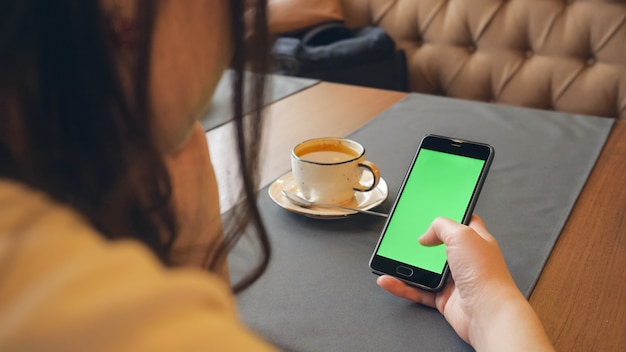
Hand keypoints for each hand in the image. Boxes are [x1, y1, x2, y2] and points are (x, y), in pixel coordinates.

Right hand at [377, 216, 552, 349]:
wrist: (488, 313)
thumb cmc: (486, 275)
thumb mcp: (462, 235)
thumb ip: (441, 226)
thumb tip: (426, 235)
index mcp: (476, 240)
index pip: (463, 222)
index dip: (449, 215)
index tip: (433, 211)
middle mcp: (467, 260)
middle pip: (440, 246)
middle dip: (423, 242)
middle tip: (407, 236)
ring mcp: (455, 280)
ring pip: (425, 270)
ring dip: (408, 266)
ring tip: (392, 257)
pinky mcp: (444, 299)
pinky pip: (418, 290)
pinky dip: (402, 287)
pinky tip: (390, 280)